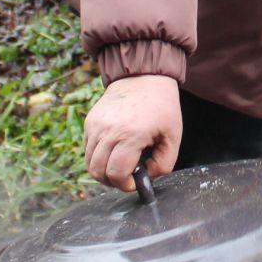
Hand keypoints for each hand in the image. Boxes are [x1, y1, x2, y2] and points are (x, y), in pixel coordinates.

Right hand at [82, 74, 181, 190]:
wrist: (144, 76)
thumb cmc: (161, 106)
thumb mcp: (173, 136)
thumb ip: (164, 163)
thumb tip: (147, 177)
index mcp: (130, 135)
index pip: (116, 173)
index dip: (125, 185)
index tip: (135, 181)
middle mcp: (108, 131)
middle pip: (98, 172)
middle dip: (112, 181)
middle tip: (126, 177)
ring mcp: (96, 126)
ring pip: (89, 163)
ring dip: (103, 170)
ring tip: (119, 166)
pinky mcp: (90, 121)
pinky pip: (87, 148)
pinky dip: (97, 156)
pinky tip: (113, 150)